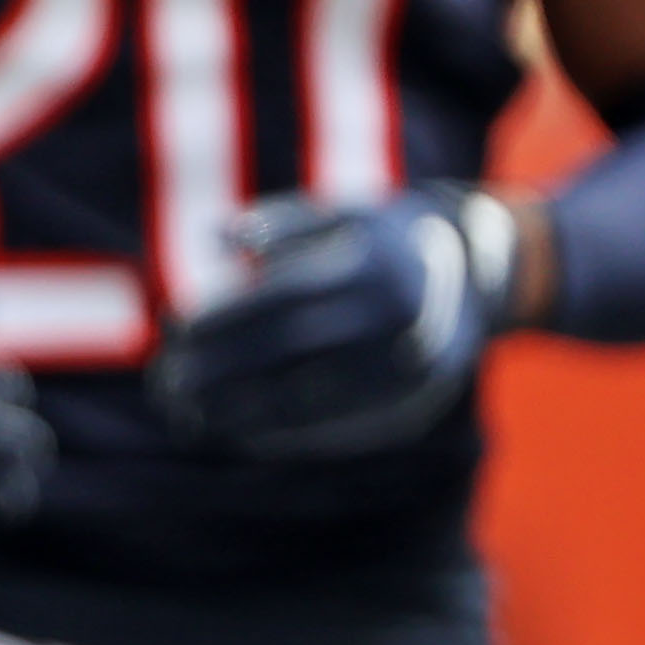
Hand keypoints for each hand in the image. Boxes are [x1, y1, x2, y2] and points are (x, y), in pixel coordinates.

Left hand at [151, 184, 517, 457]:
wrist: (477, 274)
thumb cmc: (383, 237)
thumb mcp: (342, 211)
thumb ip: (280, 223)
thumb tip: (216, 238)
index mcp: (375, 264)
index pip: (284, 296)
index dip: (226, 317)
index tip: (174, 329)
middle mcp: (397, 319)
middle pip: (291, 352)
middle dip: (222, 370)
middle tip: (167, 382)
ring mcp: (409, 368)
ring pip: (312, 398)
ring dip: (242, 411)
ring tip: (188, 415)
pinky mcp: (414, 405)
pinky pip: (339, 427)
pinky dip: (283, 433)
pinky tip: (238, 432)